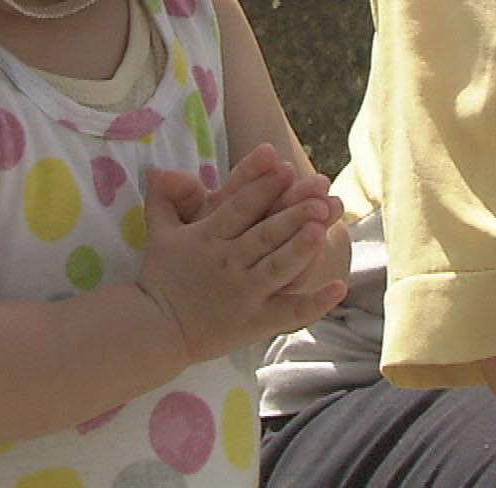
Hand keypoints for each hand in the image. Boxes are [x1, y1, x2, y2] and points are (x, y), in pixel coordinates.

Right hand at [136, 165, 345, 364]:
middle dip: (292, 212)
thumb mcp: (159, 232)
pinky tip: (339, 286)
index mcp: (207, 237)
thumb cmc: (162, 276)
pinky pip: (290, 312)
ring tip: (321, 230)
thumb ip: (164, 197)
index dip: (263, 186)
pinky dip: (316, 302)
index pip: (239, 206)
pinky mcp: (255, 322)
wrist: (156, 328)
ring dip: (300, 248)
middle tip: (319, 194)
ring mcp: (244, 293)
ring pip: (277, 267)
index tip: (286, 166)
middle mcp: (227, 262)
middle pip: (265, 233)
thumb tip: (158, 168)